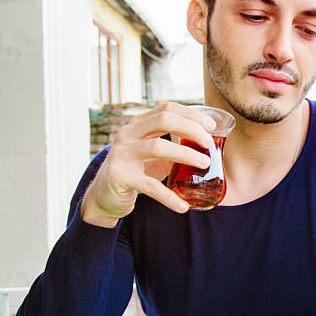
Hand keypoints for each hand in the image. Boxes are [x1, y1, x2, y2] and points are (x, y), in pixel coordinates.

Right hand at [81, 102, 217, 226]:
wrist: (104, 196)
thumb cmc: (136, 171)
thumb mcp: (153, 153)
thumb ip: (173, 143)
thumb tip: (207, 140)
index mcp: (137, 124)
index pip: (167, 109)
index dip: (191, 115)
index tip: (212, 127)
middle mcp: (127, 134)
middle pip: (163, 120)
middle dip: (191, 129)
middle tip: (209, 143)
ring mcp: (121, 154)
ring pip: (157, 146)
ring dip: (185, 154)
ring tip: (204, 164)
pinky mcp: (120, 176)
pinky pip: (149, 186)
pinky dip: (168, 197)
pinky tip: (182, 206)